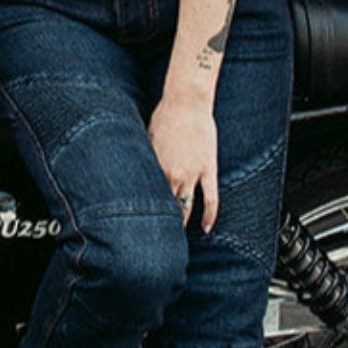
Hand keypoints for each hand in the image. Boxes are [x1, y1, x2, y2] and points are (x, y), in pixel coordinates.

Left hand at [148, 92, 218, 232]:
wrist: (186, 103)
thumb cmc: (164, 118)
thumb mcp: (146, 141)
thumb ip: (144, 162)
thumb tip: (136, 175)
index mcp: (154, 169)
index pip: (148, 201)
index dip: (144, 216)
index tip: (139, 231)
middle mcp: (172, 175)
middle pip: (166, 209)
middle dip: (162, 227)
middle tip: (158, 244)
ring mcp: (192, 174)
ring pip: (186, 207)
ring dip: (182, 225)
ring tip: (178, 242)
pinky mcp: (208, 170)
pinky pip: (211, 198)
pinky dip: (209, 215)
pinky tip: (206, 228)